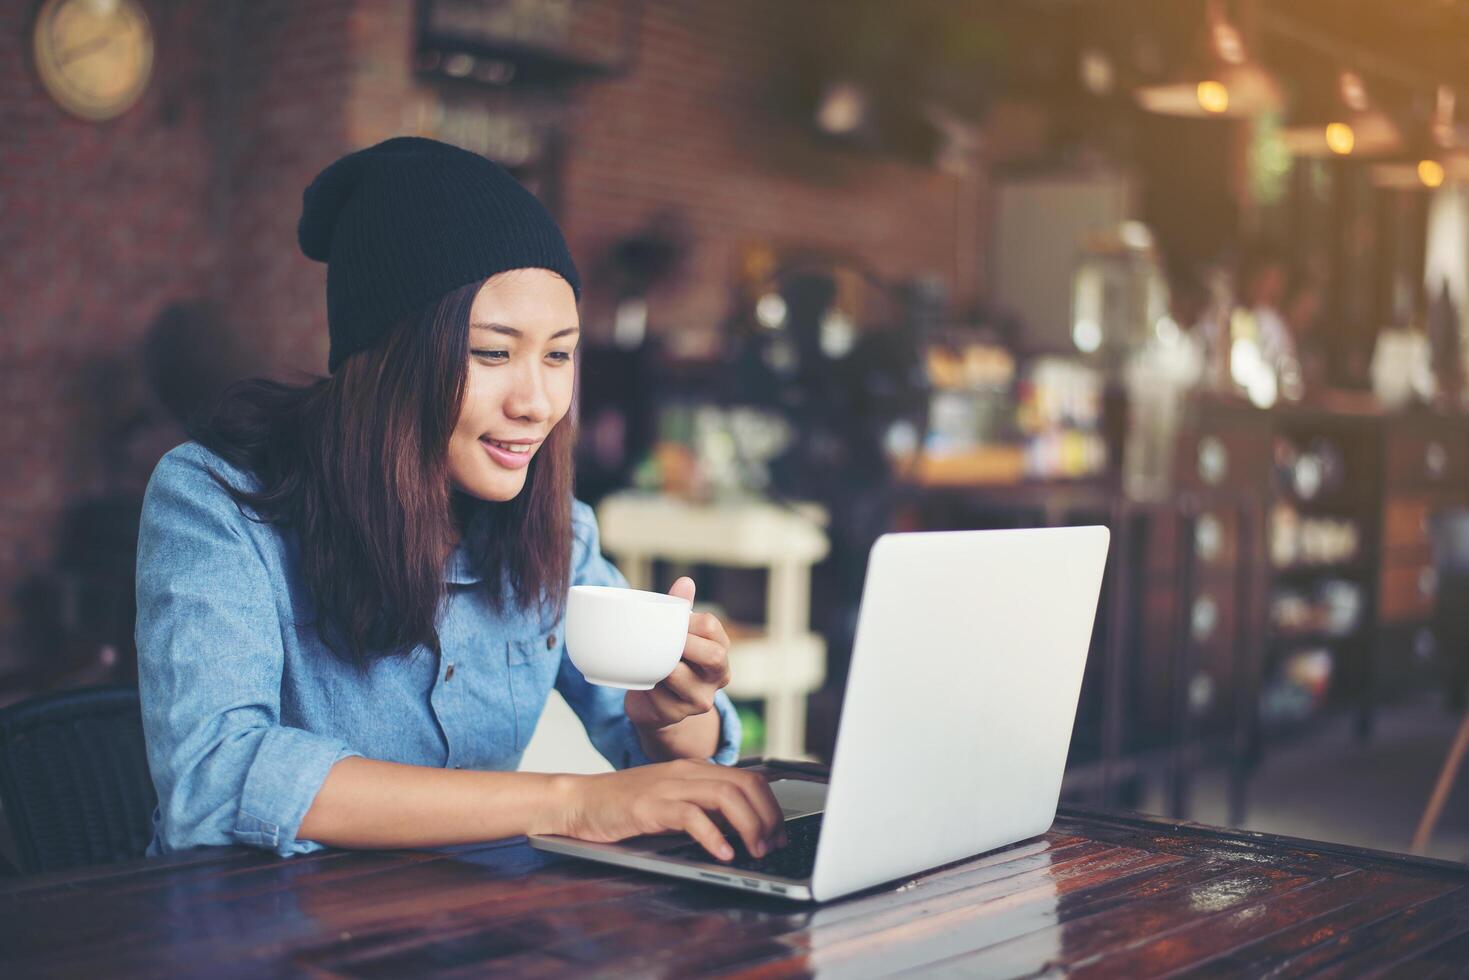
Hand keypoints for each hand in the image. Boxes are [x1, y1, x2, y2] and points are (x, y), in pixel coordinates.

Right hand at [559, 759, 786, 860]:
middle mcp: (686, 772)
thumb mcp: (671, 803)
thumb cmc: (623, 807)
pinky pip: (692, 816)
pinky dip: (713, 836)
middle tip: (773, 846)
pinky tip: (723, 854)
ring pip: (726, 796)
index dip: (771, 806)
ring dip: (749, 826)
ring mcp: (668, 786)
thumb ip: (703, 809)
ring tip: (755, 852)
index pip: (748, 778)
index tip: (780, 834)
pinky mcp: (650, 806)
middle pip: (745, 784)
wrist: (578, 801)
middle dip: (768, 817)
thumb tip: (740, 830)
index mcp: (694, 770)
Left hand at [624, 577, 731, 729]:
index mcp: (720, 651)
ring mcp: (699, 699)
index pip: (712, 628)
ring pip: (681, 677)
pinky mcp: (676, 714)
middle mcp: (718, 677)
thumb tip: (685, 582)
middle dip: (686, 643)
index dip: (690, 620)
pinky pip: (658, 696)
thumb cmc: (668, 662)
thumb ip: (680, 609)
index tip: (671, 621)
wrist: (654, 706)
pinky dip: (646, 684)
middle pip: (714, 656)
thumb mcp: (677, 636)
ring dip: (661, 664)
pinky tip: (640, 679)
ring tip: (648, 657)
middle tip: (663, 639)